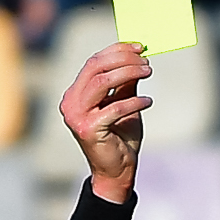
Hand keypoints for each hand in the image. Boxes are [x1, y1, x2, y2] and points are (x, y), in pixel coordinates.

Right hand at [59, 39, 152, 195]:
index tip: (140, 47)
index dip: (117, 50)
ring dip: (129, 73)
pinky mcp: (89, 129)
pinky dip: (134, 102)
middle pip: (96, 67)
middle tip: (146, 61)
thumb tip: (137, 57)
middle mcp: (71, 102)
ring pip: (102, 82)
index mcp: (75, 93)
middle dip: (123, 59)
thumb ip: (125, 83)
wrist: (117, 172)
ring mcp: (77, 116)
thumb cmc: (120, 138)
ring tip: (148, 73)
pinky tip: (148, 101)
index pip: (94, 62)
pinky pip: (114, 108)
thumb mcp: (124, 105)